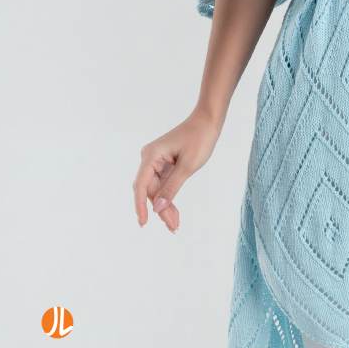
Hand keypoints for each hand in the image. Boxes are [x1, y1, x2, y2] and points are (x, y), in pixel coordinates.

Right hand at [133, 108, 220, 232]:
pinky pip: (163, 184)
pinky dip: (168, 197)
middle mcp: (149, 158)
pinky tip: (173, 213)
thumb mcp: (187, 167)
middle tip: (173, 227)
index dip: (140, 206)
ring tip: (175, 224)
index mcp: (151, 155)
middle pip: (149, 190)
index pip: (140, 185)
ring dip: (164, 206)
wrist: (208, 121)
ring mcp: (156, 161)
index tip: (143, 223)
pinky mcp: (164, 164)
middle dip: (159, 209)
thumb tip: (157, 208)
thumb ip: (171, 188)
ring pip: (156, 189)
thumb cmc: (199, 139)